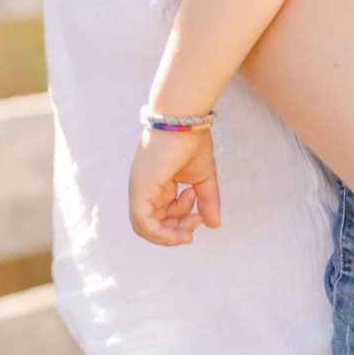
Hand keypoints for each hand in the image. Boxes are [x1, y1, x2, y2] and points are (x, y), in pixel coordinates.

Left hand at [128, 127, 220, 246]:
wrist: (184, 119)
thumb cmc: (191, 141)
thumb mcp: (203, 178)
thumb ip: (207, 201)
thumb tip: (213, 225)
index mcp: (155, 186)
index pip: (161, 217)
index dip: (180, 223)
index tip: (199, 216)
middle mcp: (144, 189)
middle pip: (153, 225)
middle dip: (177, 230)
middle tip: (197, 221)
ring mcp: (139, 189)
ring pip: (146, 228)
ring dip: (171, 235)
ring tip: (193, 221)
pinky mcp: (139, 189)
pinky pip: (143, 222)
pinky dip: (160, 234)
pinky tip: (179, 233)